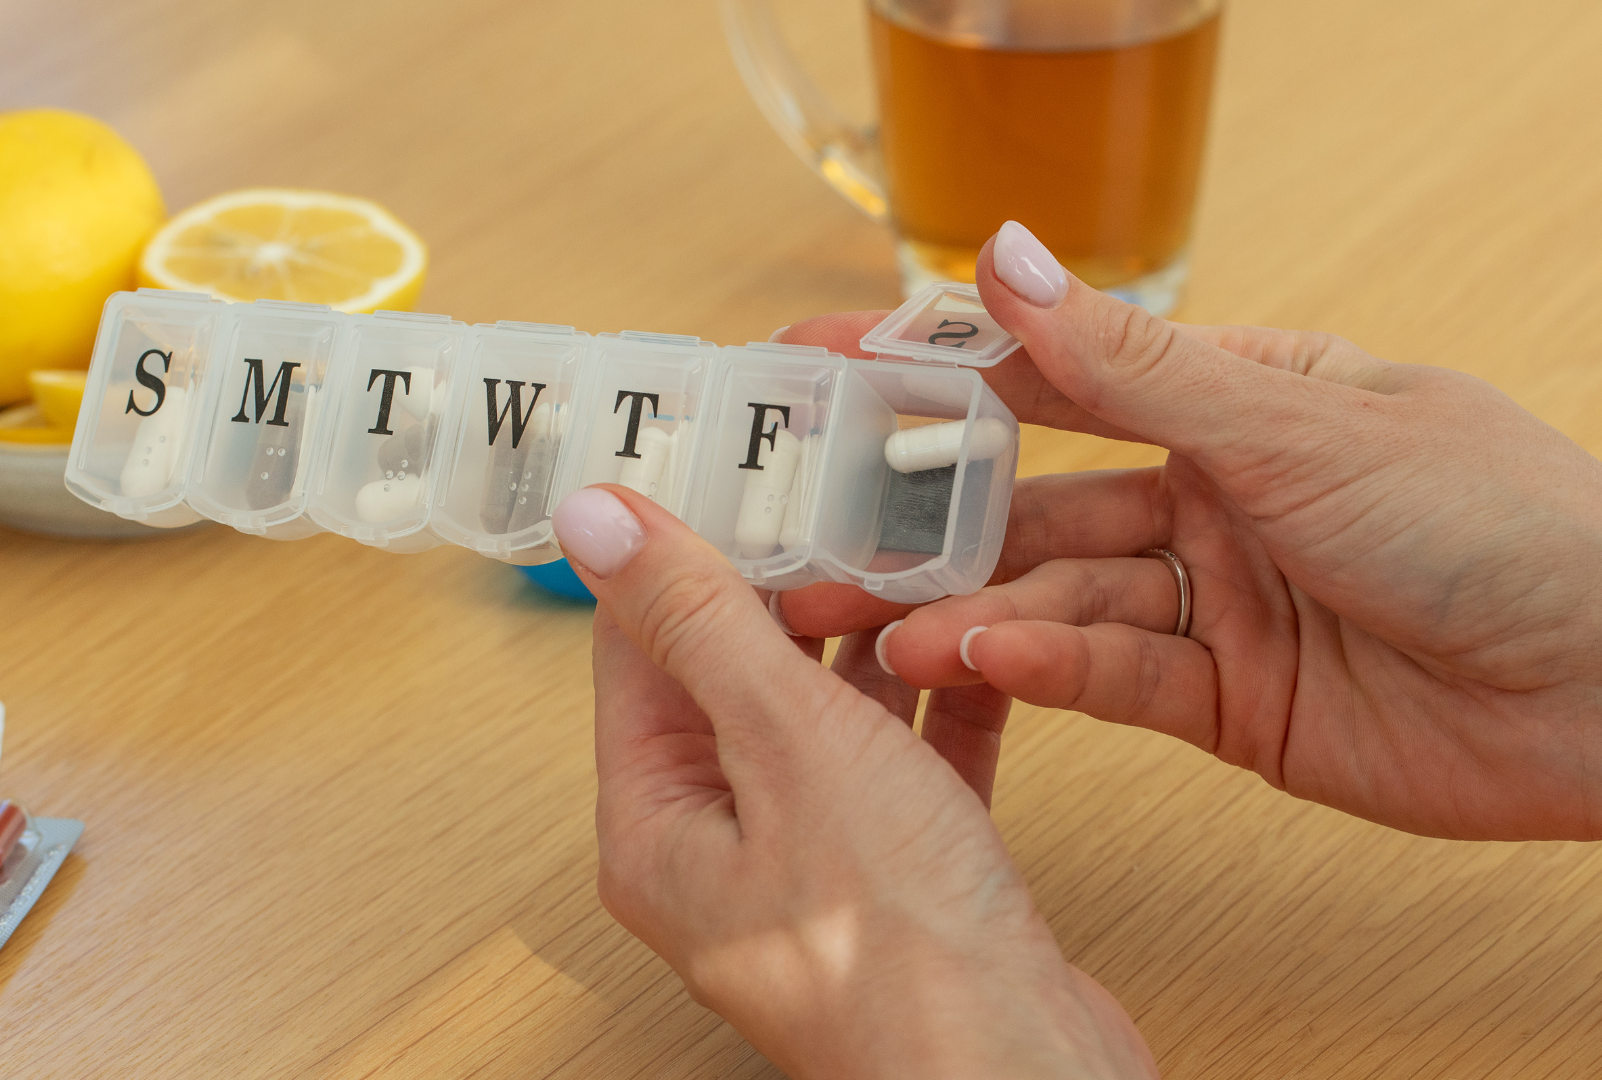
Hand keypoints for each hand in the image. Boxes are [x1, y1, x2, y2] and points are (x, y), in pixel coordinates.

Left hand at [553, 485, 1158, 1079]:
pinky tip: (981, 638)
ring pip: (832, 719)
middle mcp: (723, 848)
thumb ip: (698, 622)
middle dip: (794, 585)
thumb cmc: (893, 944)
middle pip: (739, 678)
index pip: (641, 650)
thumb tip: (597, 522)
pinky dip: (940, 702)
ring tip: (919, 546)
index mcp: (656, 823)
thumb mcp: (784, 742)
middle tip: (840, 490)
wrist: (1021, 1076)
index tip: (725, 464)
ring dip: (876, 638)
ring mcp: (818, 866)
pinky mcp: (906, 879)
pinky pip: (910, 763)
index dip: (679, 552)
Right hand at [779, 221, 1601, 841]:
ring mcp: (1219, 604)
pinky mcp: (1228, 705)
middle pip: (1040, 507)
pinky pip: (1115, 678)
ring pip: (1062, 602)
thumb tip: (1003, 259)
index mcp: (1241, 400)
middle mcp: (1217, 498)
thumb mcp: (1293, 423)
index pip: (1061, 375)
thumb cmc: (1495, 520)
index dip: (941, 370)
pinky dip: (1047, 671)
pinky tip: (981, 662)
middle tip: (820, 541)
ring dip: (976, 614)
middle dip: (932, 524)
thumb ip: (1130, 365)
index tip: (827, 368)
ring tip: (885, 629)